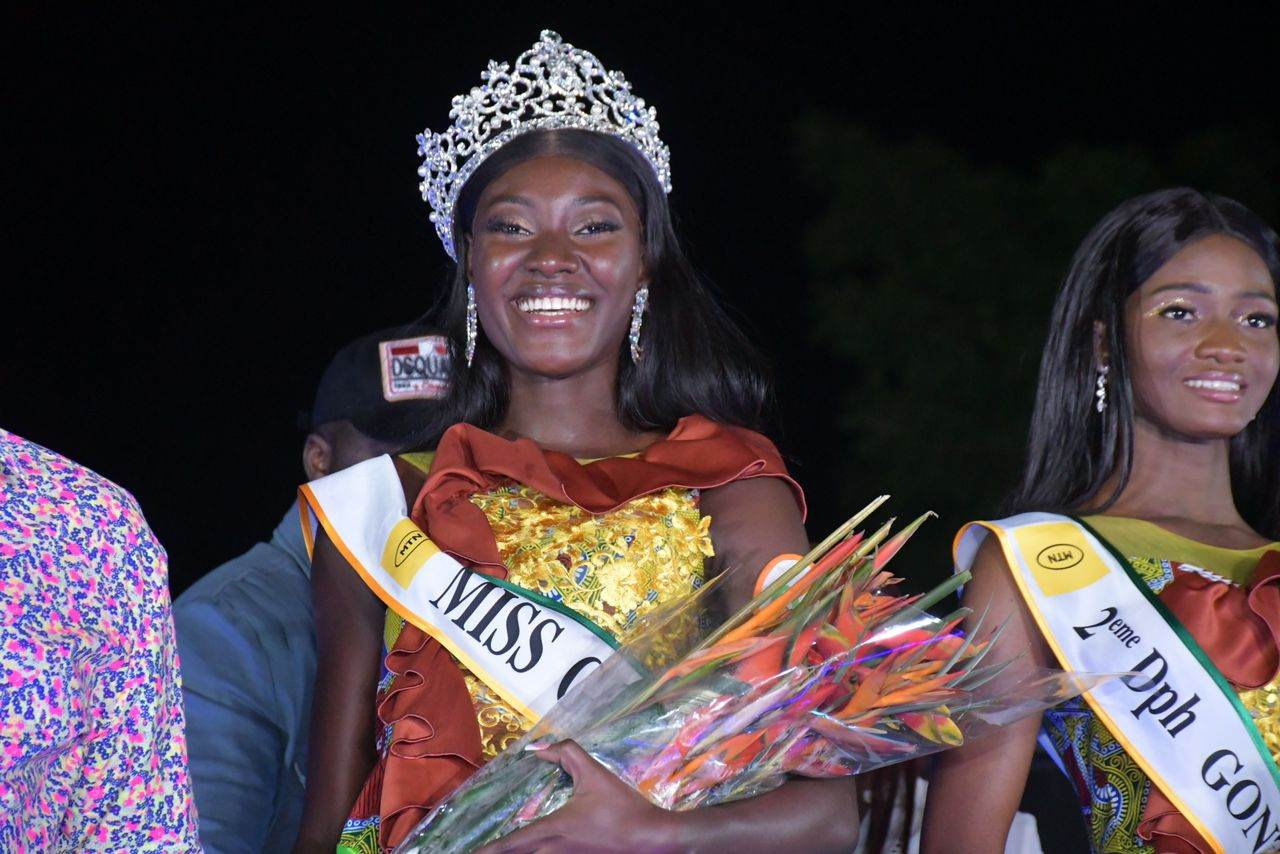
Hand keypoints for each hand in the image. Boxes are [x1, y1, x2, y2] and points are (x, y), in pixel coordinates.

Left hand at [475, 740, 679, 853]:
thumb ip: (567, 754)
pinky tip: (538, 850)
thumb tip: (540, 748)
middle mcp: (555, 851)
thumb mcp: (595, 774)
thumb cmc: (622, 806)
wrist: (652, 838)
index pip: (513, 842)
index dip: (490, 850)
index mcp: (554, 829)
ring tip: (503, 851)